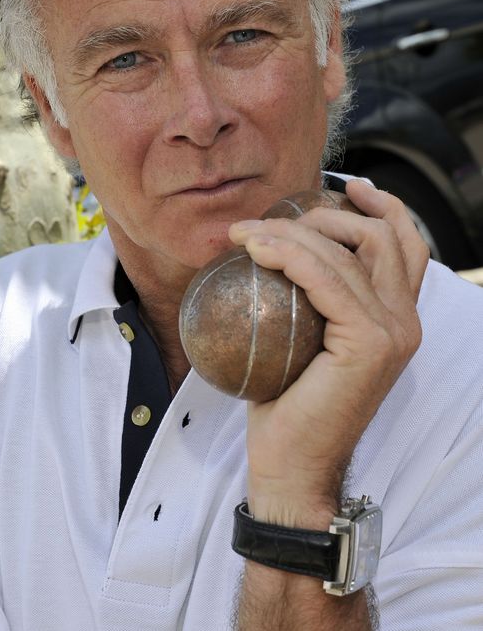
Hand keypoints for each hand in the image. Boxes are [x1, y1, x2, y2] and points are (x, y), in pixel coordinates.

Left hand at [228, 180, 429, 526]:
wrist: (291, 464)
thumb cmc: (287, 402)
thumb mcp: (304, 337)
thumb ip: (314, 297)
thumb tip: (279, 246)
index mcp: (398, 317)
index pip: (404, 244)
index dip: (382, 205)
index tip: (345, 187)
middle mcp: (406, 320)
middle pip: (379, 236)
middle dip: (321, 215)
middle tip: (267, 220)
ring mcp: (393, 331)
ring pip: (349, 251)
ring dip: (291, 231)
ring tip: (244, 233)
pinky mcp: (371, 342)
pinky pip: (326, 278)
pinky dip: (289, 254)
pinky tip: (253, 250)